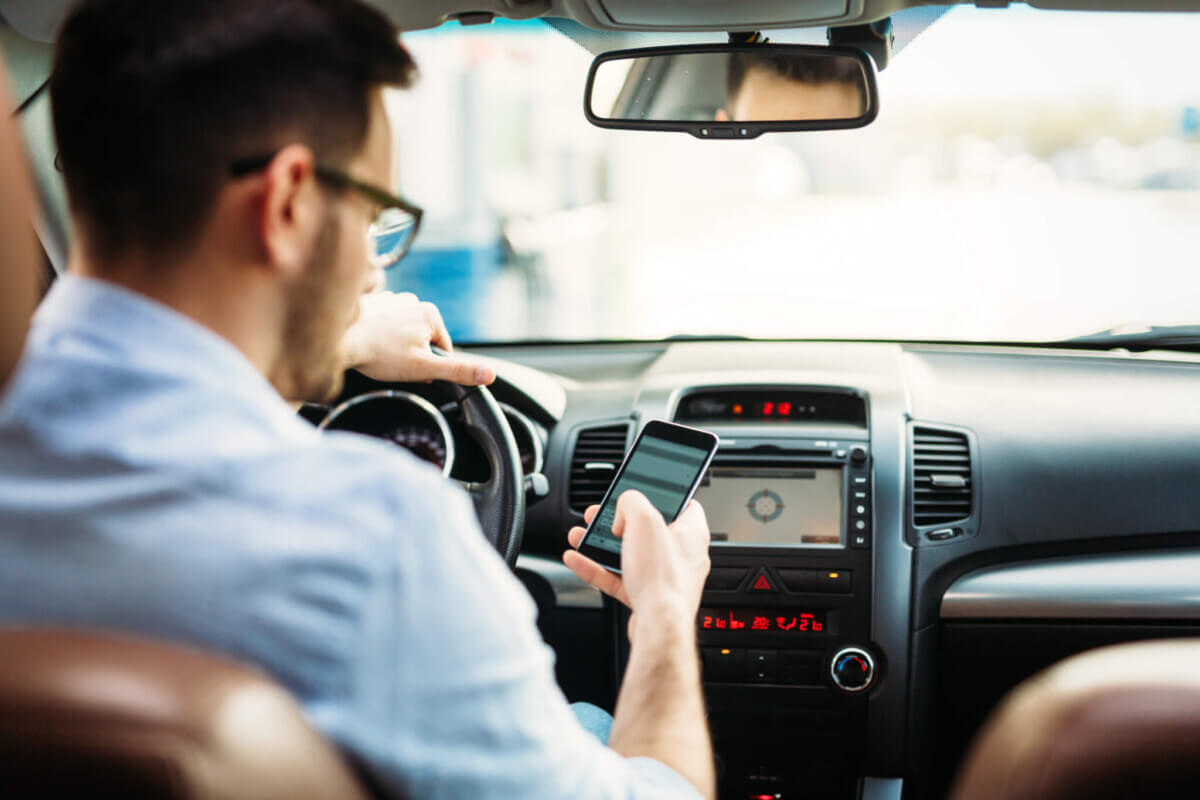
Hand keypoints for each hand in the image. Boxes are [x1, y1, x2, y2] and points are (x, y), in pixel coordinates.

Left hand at [341, 291, 495, 385]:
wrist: (339, 340)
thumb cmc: (380, 354)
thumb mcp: (425, 367)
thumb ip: (458, 371)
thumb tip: (489, 375)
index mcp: (430, 314)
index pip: (442, 349)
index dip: (429, 366)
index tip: (412, 370)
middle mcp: (413, 301)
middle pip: (422, 340)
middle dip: (412, 356)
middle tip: (394, 364)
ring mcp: (391, 300)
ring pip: (404, 334)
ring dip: (396, 346)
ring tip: (380, 355)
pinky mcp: (372, 304)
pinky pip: (385, 327)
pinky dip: (380, 337)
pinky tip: (370, 345)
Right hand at [564, 493, 710, 640]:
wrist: (658, 627)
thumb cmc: (663, 579)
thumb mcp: (644, 520)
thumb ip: (631, 501)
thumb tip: (623, 507)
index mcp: (691, 531)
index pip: (682, 501)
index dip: (659, 492)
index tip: (640, 489)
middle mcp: (681, 554)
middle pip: (647, 528)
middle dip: (617, 520)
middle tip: (599, 515)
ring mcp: (663, 576)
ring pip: (629, 553)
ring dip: (601, 543)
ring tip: (580, 535)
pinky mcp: (647, 595)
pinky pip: (619, 577)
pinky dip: (597, 568)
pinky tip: (577, 560)